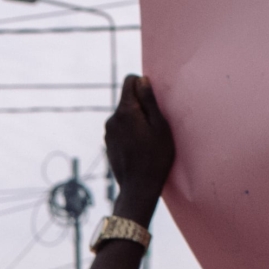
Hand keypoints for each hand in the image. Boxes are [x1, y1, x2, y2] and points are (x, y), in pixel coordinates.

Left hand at [102, 75, 175, 220]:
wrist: (138, 189)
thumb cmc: (155, 157)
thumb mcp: (160, 126)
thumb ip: (149, 100)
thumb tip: (142, 79)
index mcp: (125, 111)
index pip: (129, 80)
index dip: (143, 84)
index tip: (154, 101)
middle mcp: (112, 118)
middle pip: (127, 97)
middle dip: (141, 104)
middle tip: (155, 124)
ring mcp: (108, 132)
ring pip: (124, 114)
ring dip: (136, 118)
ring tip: (148, 138)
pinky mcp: (108, 143)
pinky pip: (120, 128)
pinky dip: (130, 131)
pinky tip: (139, 147)